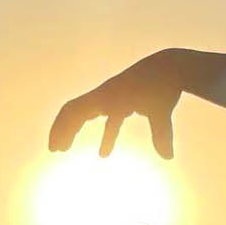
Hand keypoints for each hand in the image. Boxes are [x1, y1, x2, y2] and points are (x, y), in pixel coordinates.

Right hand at [49, 49, 182, 158]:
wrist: (170, 66)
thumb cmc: (164, 87)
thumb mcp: (160, 110)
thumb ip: (162, 134)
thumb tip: (168, 158)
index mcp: (107, 97)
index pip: (75, 112)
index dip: (63, 129)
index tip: (58, 149)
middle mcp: (104, 96)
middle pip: (72, 111)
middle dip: (61, 130)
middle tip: (55, 150)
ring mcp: (111, 97)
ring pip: (83, 113)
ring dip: (73, 130)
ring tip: (66, 149)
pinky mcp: (121, 101)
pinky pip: (105, 118)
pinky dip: (103, 134)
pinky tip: (104, 153)